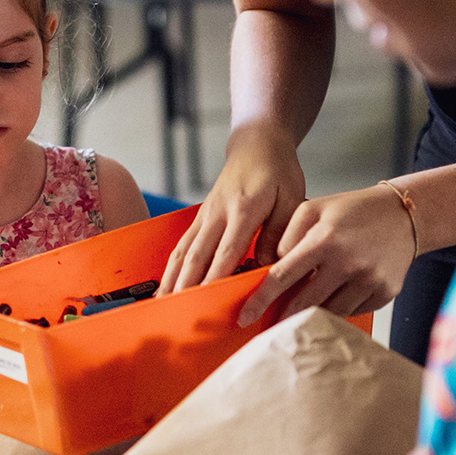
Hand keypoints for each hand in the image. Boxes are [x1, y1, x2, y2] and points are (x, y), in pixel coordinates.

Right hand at [160, 123, 305, 293]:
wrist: (256, 144)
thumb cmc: (278, 171)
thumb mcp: (292, 199)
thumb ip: (280, 233)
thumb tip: (268, 266)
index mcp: (244, 209)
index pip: (228, 249)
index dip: (217, 276)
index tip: (208, 299)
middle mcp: (219, 213)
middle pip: (198, 254)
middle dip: (186, 284)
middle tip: (178, 309)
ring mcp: (206, 214)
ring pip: (184, 250)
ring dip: (172, 277)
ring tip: (163, 302)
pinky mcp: (201, 216)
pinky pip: (183, 244)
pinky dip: (173, 266)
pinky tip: (167, 282)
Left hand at [238, 183, 415, 326]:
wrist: (404, 215)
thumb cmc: (352, 210)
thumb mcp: (313, 209)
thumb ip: (286, 235)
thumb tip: (270, 266)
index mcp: (325, 239)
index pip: (283, 276)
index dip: (261, 299)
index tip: (245, 315)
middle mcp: (348, 262)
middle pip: (305, 301)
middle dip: (284, 316)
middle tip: (270, 324)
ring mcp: (370, 280)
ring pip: (329, 311)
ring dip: (314, 311)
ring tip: (306, 304)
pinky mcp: (386, 293)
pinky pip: (352, 311)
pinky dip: (340, 306)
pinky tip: (338, 292)